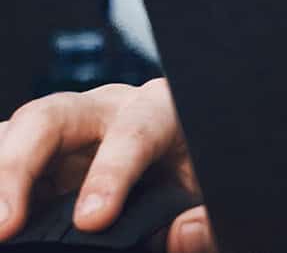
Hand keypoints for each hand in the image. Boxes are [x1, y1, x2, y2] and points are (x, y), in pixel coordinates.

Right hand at [0, 80, 211, 251]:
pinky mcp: (32, 151)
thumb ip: (207, 221)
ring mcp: (60, 127)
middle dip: (19, 168)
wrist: (171, 170)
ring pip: (14, 132)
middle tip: (6, 226)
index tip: (91, 221)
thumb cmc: (187, 177)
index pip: (133, 132)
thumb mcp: (208, 196)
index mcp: (157, 112)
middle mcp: (102, 110)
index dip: (110, 174)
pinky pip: (2, 152)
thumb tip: (184, 233)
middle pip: (49, 117)